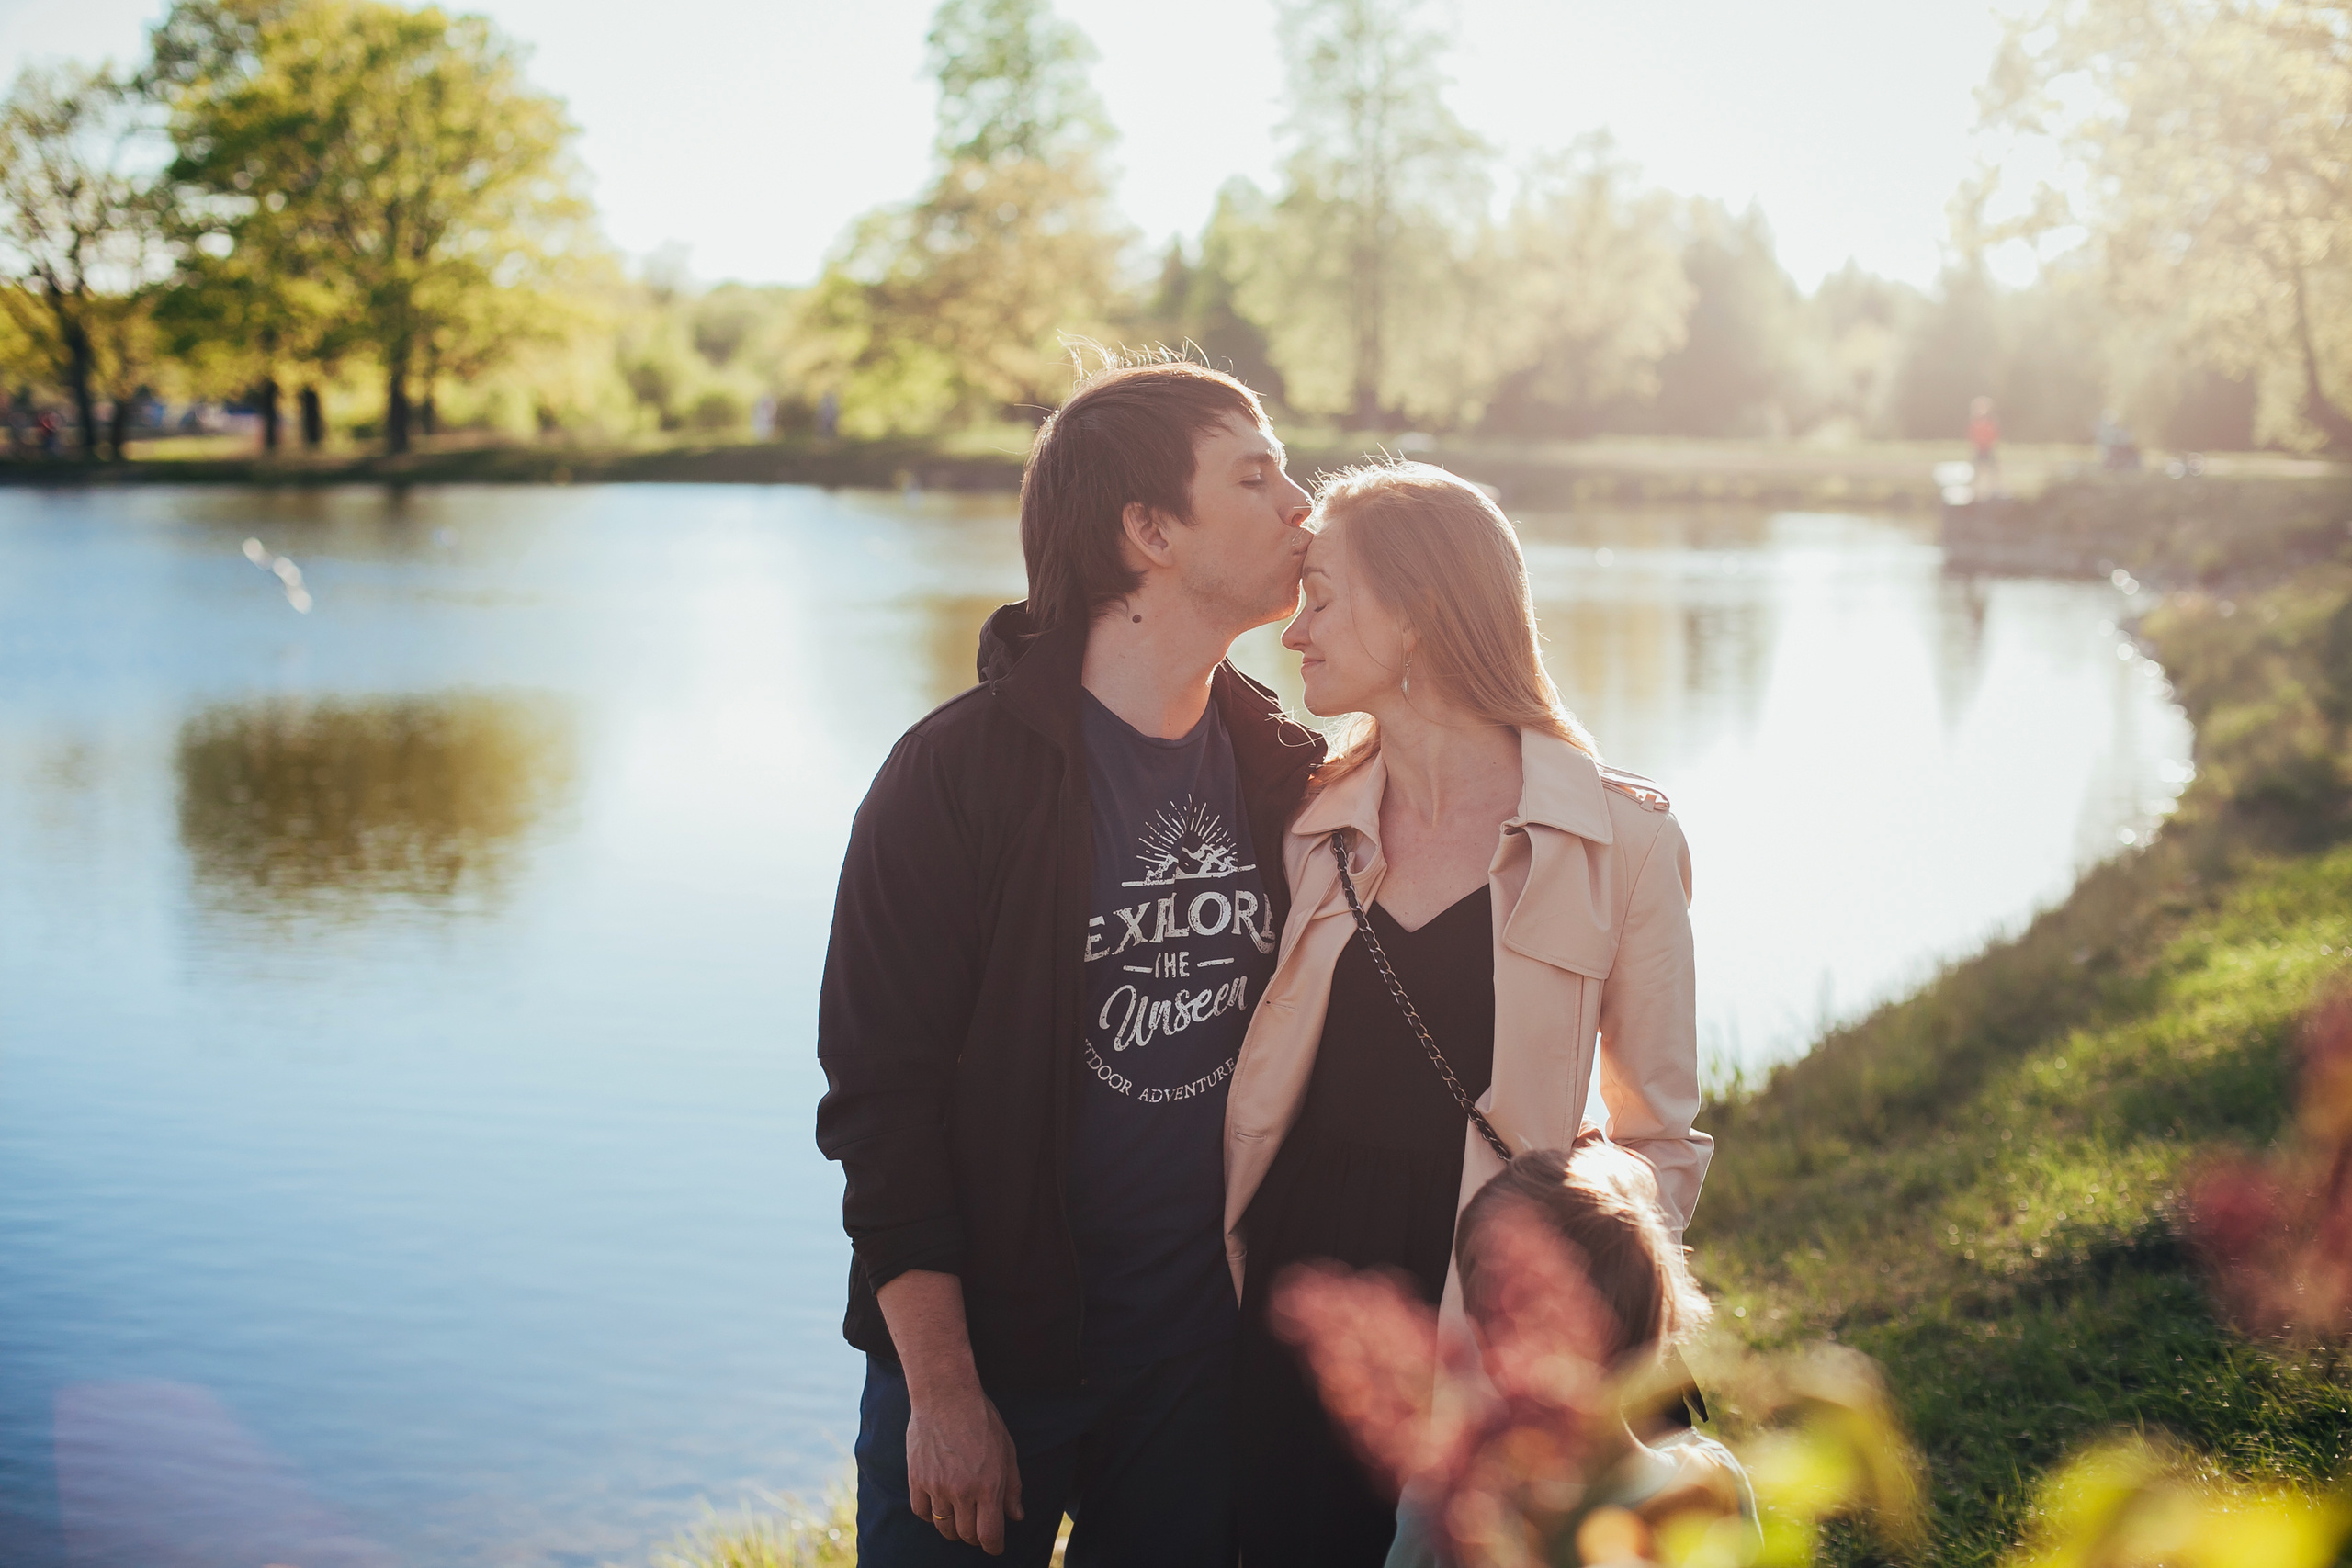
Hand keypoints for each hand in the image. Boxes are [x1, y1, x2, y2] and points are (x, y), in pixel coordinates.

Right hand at [906, 1384, 1023, 1553]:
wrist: (946, 1395)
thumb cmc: (982, 1420)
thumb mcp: (1007, 1450)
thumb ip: (1012, 1487)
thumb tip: (1016, 1517)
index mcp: (989, 1486)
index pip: (989, 1535)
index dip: (994, 1546)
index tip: (995, 1547)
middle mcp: (962, 1491)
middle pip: (966, 1535)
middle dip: (975, 1536)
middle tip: (978, 1527)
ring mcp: (937, 1486)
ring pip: (944, 1527)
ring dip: (953, 1528)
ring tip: (959, 1517)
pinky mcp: (916, 1479)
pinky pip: (922, 1512)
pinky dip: (931, 1514)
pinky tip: (939, 1505)